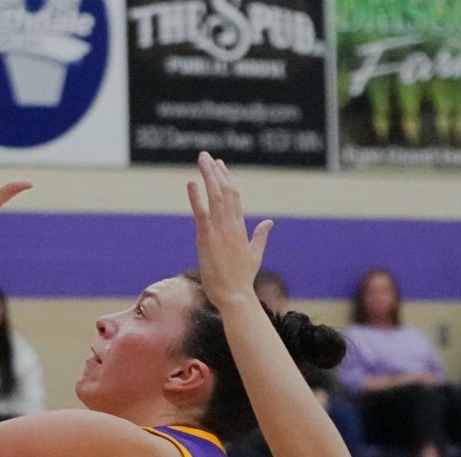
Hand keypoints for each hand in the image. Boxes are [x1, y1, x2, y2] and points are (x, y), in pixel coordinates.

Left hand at [186, 152, 272, 310]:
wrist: (235, 296)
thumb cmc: (242, 279)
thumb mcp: (254, 254)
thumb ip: (260, 236)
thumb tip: (269, 223)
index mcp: (240, 228)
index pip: (233, 197)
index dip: (226, 180)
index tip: (219, 166)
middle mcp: (231, 226)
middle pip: (225, 192)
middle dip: (215, 172)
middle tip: (206, 156)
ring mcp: (220, 232)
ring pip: (216, 198)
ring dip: (208, 177)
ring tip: (201, 160)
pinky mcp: (208, 240)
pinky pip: (201, 215)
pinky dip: (196, 198)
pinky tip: (191, 183)